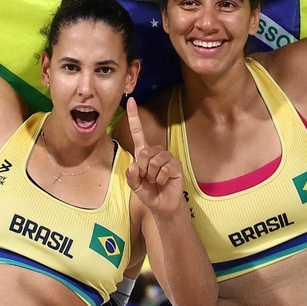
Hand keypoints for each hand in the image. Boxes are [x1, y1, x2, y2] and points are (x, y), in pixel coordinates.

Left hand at [124, 98, 184, 213]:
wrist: (163, 206)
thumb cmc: (148, 192)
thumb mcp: (135, 186)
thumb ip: (131, 177)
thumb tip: (133, 165)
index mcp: (143, 153)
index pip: (137, 132)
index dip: (134, 117)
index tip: (130, 100)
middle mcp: (155, 151)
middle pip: (143, 152)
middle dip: (142, 169)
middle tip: (147, 178)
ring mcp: (167, 157)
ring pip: (153, 161)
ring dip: (151, 176)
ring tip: (156, 181)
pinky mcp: (176, 165)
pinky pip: (164, 168)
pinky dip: (160, 178)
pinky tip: (164, 182)